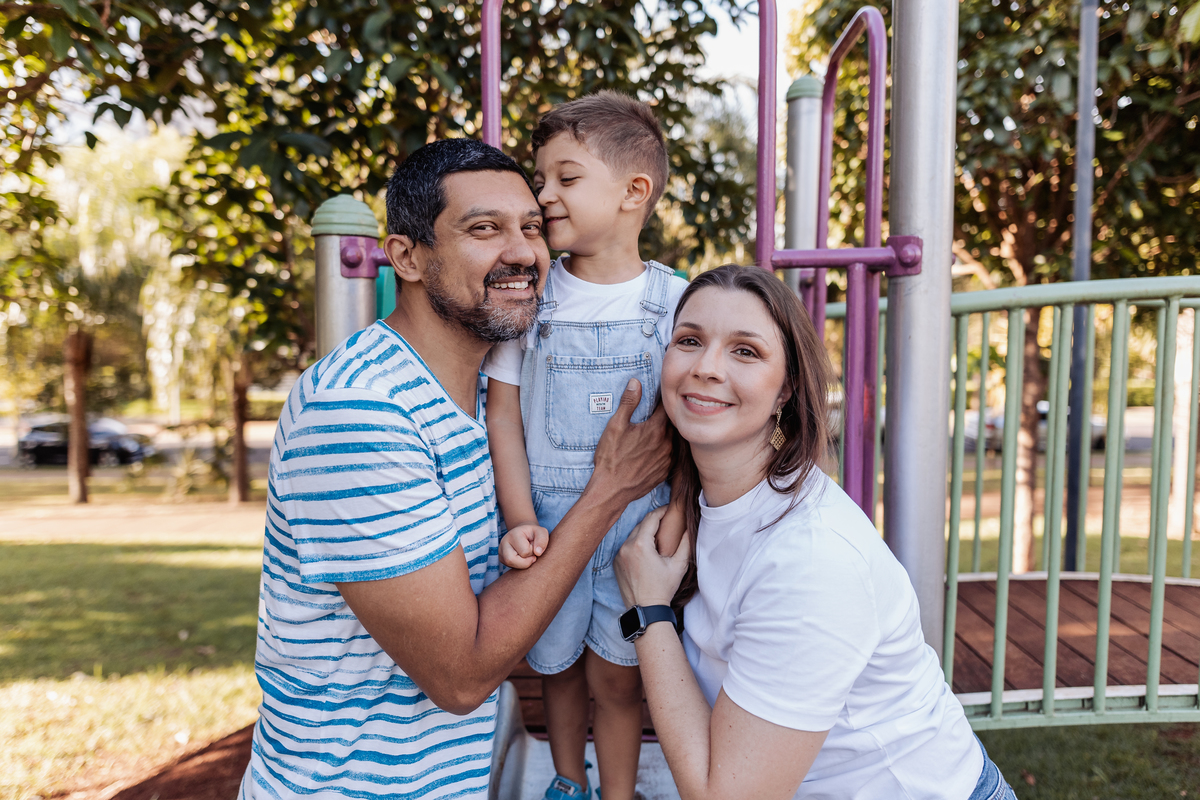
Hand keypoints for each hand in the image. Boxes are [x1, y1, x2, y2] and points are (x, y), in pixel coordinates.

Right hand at [499, 523, 549, 568]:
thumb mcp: (542, 532)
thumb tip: (537, 553)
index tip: (535, 546)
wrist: (525, 534)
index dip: (533, 552)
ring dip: (522, 564)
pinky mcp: (501, 558)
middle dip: (525, 562)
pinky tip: (523, 558)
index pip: (524, 552)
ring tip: (528, 556)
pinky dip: (519, 565)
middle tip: (532, 556)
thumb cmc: (534, 534)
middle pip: (511, 560)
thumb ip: (542, 540)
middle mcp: (503, 542)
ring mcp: (501, 551)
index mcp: (513, 534)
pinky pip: (510, 567)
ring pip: (510, 564)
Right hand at [590, 378, 671, 505]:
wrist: (611, 490)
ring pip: (671, 440)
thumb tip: (635, 383)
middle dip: (664, 417)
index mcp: (656, 429)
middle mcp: (667, 444)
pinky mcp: (664, 472)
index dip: (661, 400)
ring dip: (664, 435)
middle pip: (671, 424)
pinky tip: (652, 451)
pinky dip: (663, 450)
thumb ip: (628, 403)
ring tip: (652, 433)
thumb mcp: (615, 426)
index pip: (665, 407)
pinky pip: (669, 456)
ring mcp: (668, 459)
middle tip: (653, 414)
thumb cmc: (611, 458)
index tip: (657, 396)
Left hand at [616, 505, 690, 607]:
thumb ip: (685, 543)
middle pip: (641, 525)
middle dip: (653, 522)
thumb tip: (688, 528)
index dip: (661, 511)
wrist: (646, 610)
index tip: (669, 509)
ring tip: (657, 536)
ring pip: (632, 535)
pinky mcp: (616, 563)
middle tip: (666, 521)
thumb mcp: (679, 565)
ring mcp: (619, 555)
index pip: (651, 518)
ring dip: (644, 533)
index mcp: (641, 545)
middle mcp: (626, 547)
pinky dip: (635, 544)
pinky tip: (646, 549)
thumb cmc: (663, 588)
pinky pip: (626, 547)